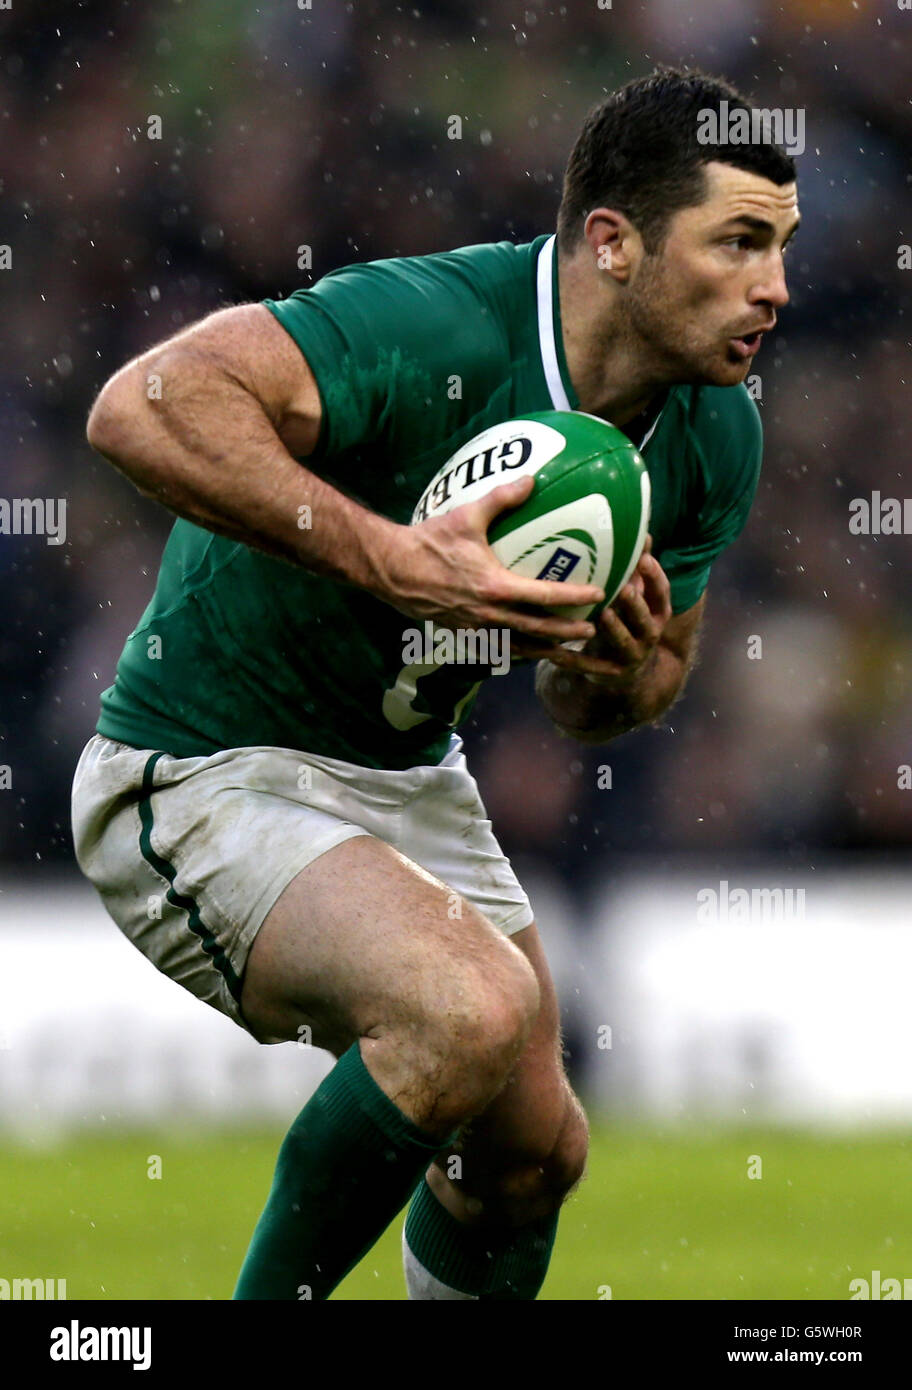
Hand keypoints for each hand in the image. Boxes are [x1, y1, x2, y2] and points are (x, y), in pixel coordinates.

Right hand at [375, 474, 605, 647]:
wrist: (391, 570)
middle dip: (568, 634)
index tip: (598, 596)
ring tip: (568, 651)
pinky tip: (530, 650)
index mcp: (494, 588)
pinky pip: (497, 649)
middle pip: (539, 631)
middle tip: (593, 631)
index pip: (544, 596)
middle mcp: (488, 615)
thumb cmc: (428, 542)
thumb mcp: (466, 517)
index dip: (574, 597)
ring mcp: (475, 629)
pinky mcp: (463, 635)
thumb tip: (531, 480)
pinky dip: (518, 652)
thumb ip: (501, 499)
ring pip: (520, 647)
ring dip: (546, 650)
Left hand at [517, 536, 672, 684]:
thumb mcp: (632, 595)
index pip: (662, 594)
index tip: (643, 559)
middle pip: (646, 620)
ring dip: (614, 630)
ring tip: (602, 615)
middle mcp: (649, 635)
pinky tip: (555, 652)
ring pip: (624, 642)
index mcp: (656, 612)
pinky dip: (574, 659)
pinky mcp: (609, 673)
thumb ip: (632, 568)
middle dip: (635, 605)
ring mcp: (631, 657)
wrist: (625, 669)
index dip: (655, 577)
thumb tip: (634, 525)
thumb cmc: (624, 618)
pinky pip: (590, 666)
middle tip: (623, 588)